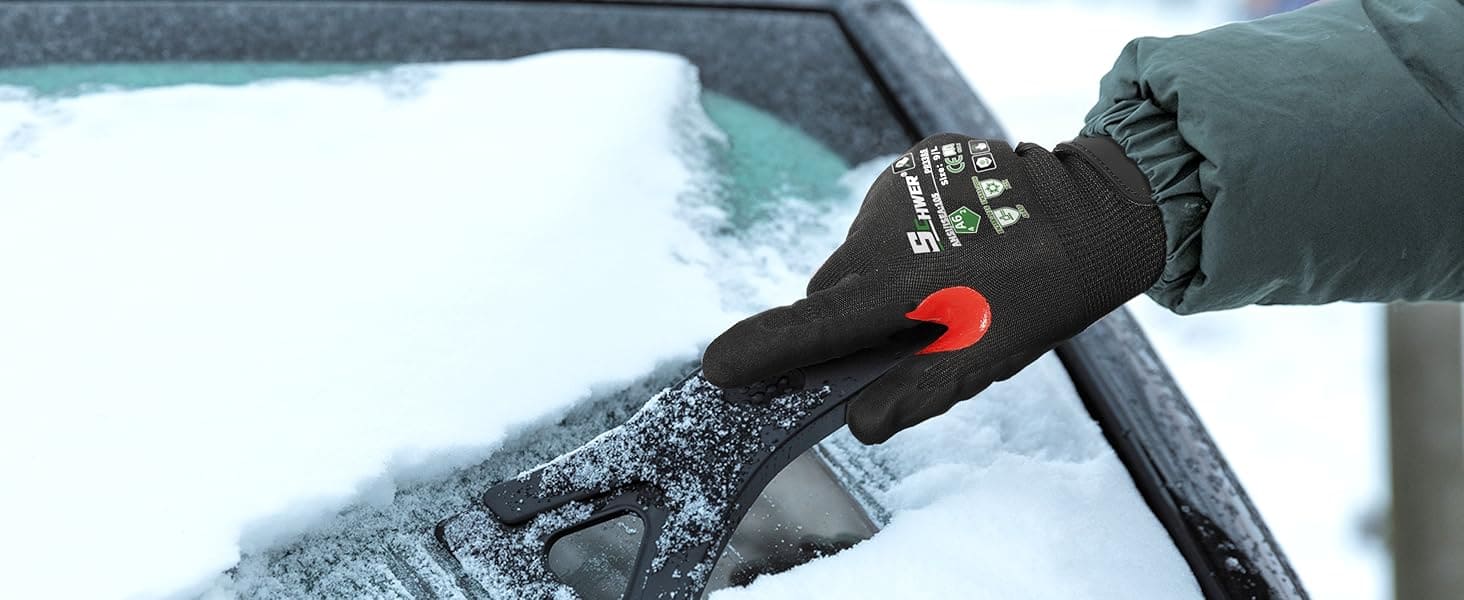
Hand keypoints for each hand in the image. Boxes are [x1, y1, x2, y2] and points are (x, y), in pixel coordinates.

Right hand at [702, 133, 1165, 442]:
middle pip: (830, 289)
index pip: (816, 324)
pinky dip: (907, 231)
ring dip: (883, 270)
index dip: (763, 349)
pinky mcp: (918, 159)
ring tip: (949, 275)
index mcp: (907, 284)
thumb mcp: (990, 357)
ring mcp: (901, 186)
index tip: (717, 368)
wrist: (1097, 208)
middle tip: (908, 325)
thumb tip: (858, 422)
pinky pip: (886, 212)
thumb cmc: (1044, 294)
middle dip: (850, 314)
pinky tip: (956, 238)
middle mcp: (890, 228)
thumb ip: (919, 390)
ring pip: (858, 249)